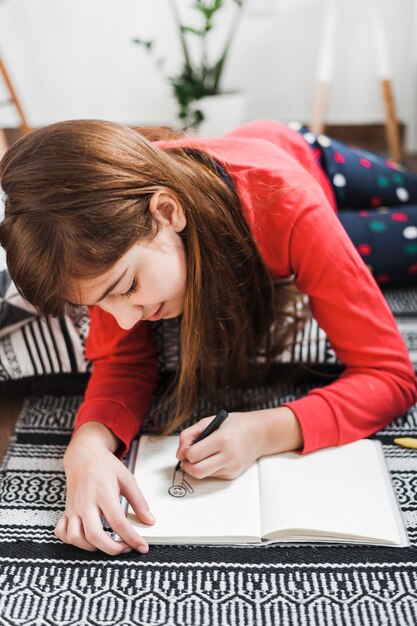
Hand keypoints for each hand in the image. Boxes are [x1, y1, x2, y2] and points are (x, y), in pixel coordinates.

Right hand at [55, 422, 154, 554]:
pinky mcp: (66, 510)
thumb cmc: (105, 466)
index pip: (118, 522)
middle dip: (111, 548)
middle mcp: (86, 502)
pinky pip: (62, 532)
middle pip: (94, 535)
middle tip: (125, 548)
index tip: (142, 547)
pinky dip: (72, 541)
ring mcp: (73, 507)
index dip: (131, 538)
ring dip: (92, 547)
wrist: (83, 455)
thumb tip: (150, 521)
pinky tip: (86, 539)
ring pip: (75, 537)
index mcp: (104, 492)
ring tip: (107, 543)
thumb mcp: (127, 478)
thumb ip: (139, 501)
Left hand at [176, 407, 301, 479]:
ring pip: (203, 475)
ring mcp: (232, 468)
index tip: (184, 448)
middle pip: (197, 471)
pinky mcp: (232, 475)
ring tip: (198, 456)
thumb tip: (179, 453)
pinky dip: (207, 468)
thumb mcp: (210, 421)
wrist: (259, 434)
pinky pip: (212, 475)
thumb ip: (190, 434)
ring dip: (196, 467)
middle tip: (186, 458)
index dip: (184, 452)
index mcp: (223, 439)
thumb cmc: (235, 425)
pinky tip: (212, 458)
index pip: (193, 454)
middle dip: (186, 466)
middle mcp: (229, 456)